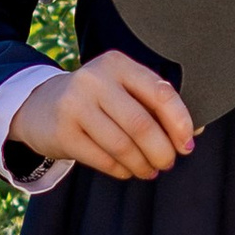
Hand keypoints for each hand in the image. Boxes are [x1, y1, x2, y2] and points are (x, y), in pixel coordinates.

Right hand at [15, 48, 196, 180]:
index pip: (160, 93)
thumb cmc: (97, 100)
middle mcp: (95, 79)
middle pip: (142, 124)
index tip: (187, 144)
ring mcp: (75, 105)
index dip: (180, 123)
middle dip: (162, 150)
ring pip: (123, 145)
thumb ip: (156, 105)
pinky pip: (103, 159)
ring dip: (143, 164)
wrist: (41, 106)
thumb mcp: (124, 91)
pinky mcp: (62, 131)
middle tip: (168, 162)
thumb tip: (194, 133)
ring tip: (150, 169)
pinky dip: (122, 170)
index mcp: (118, 64)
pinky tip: (128, 170)